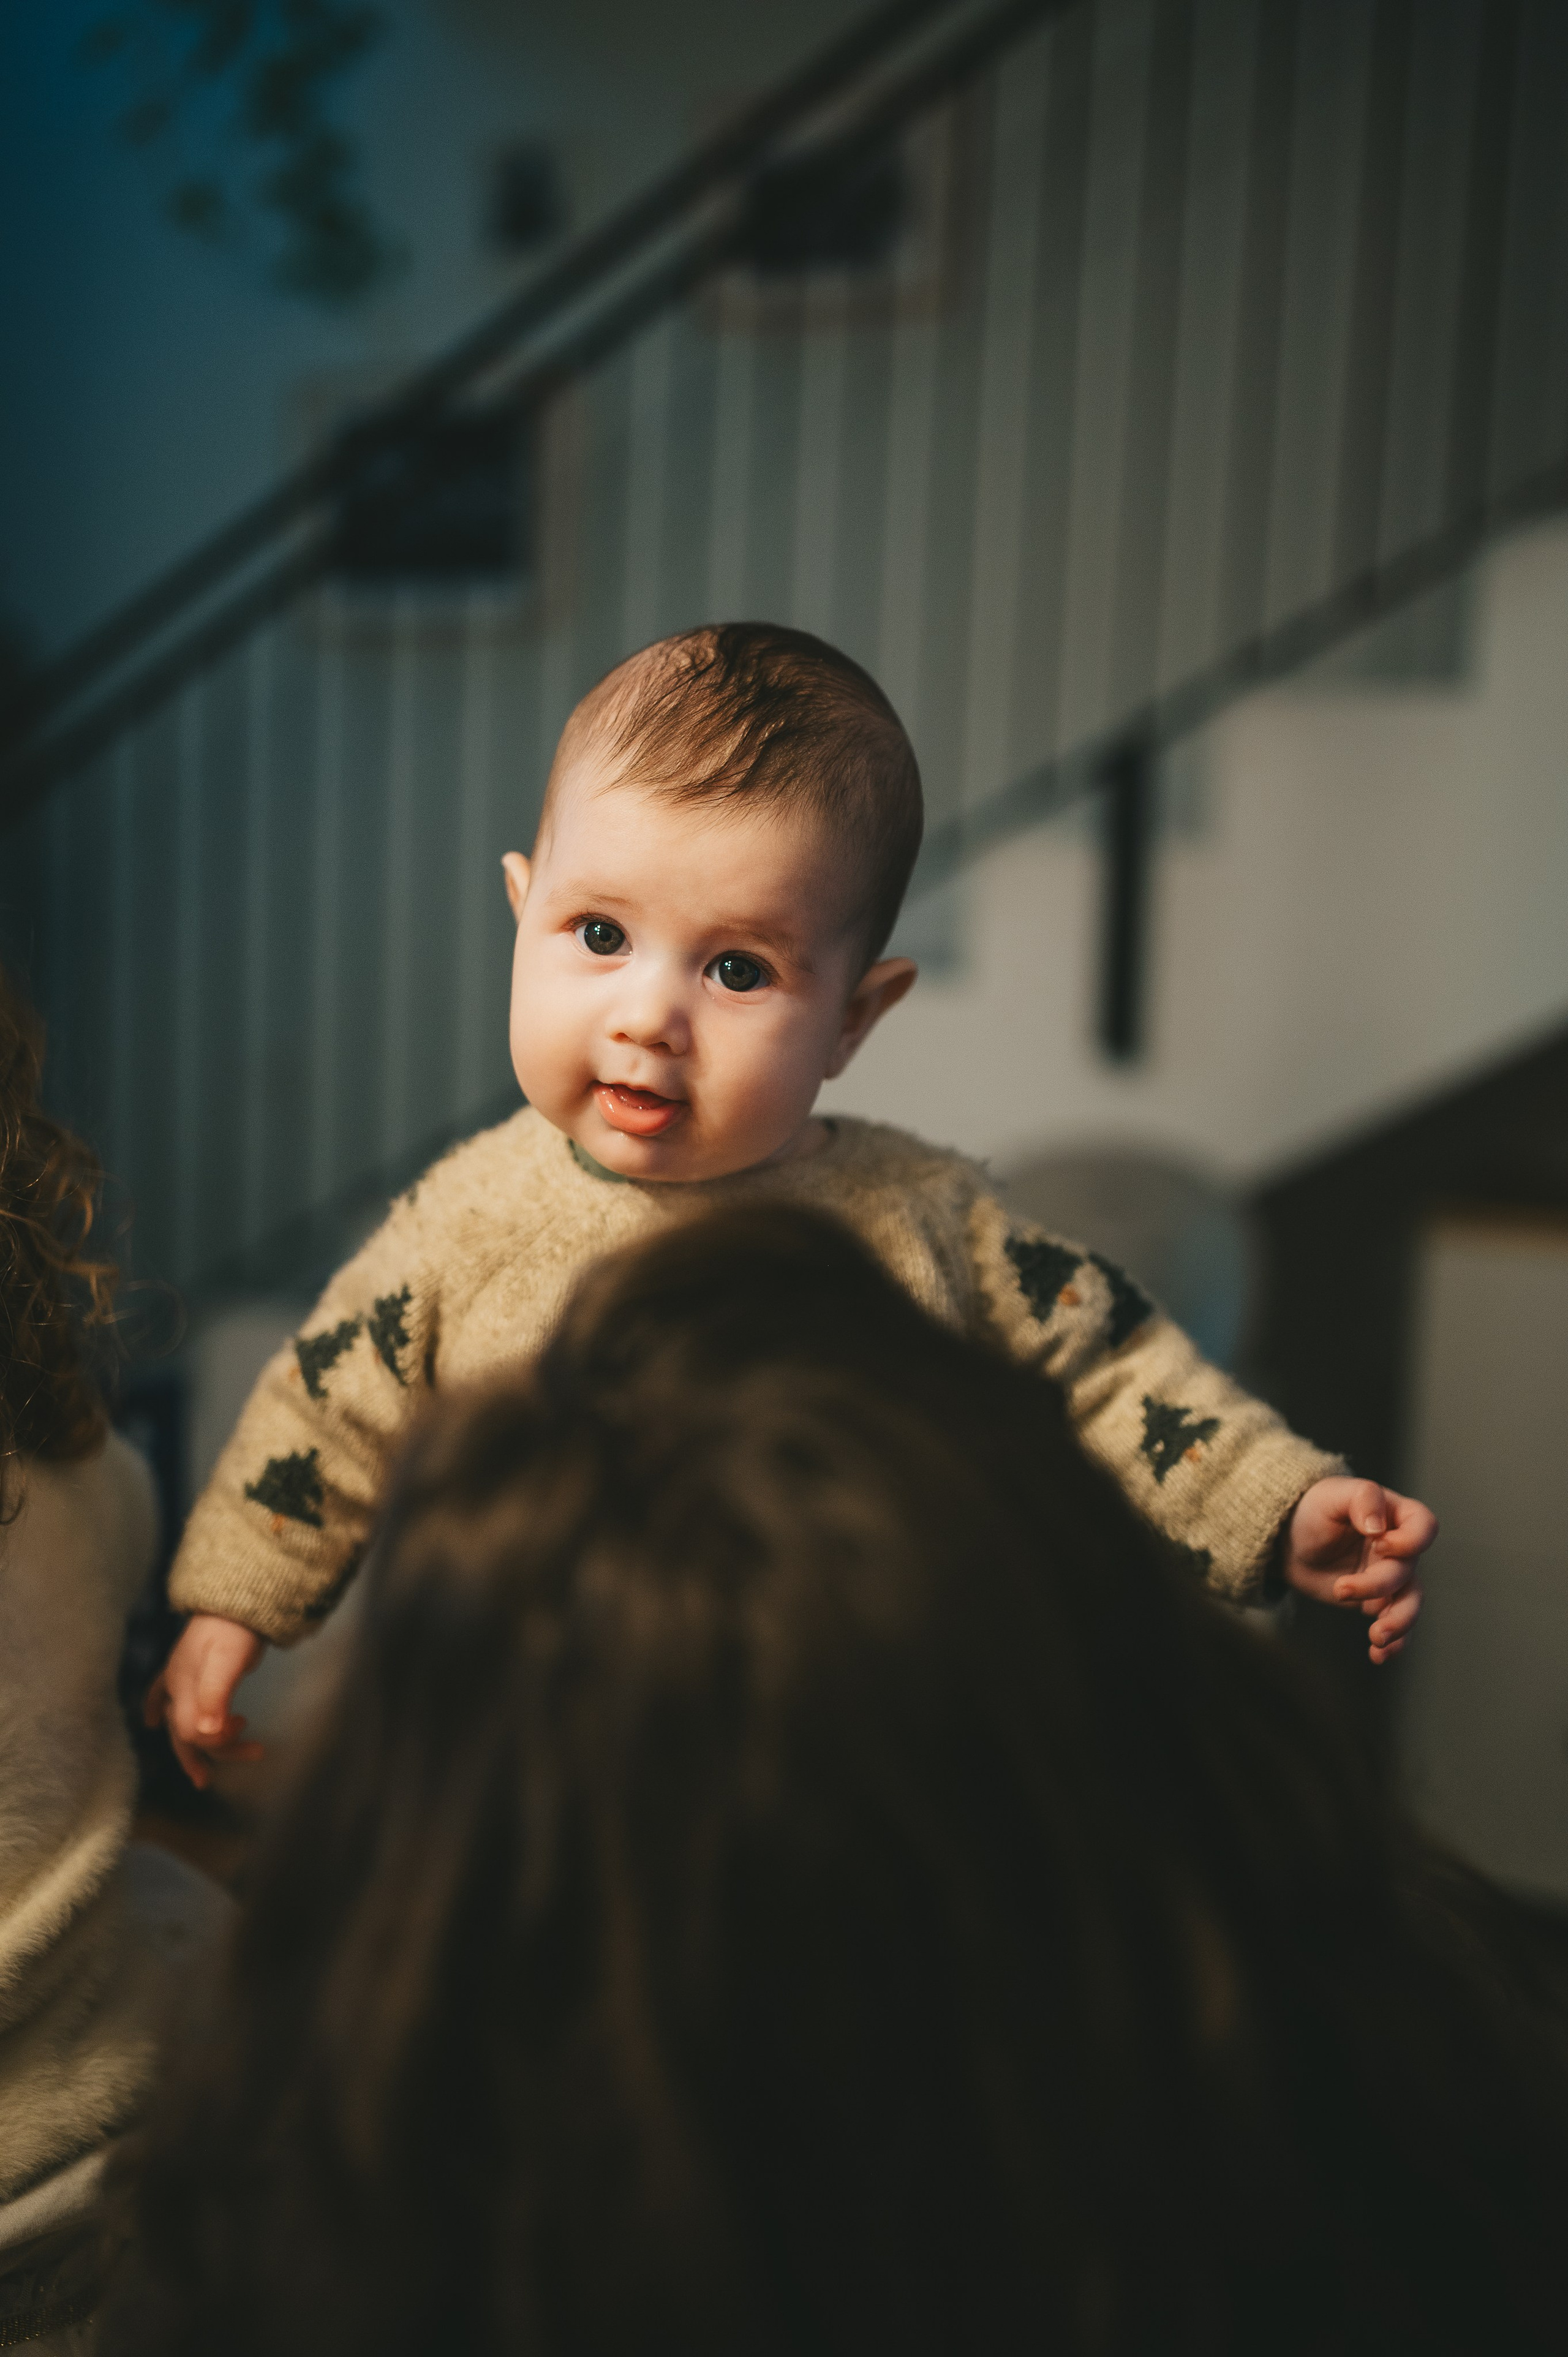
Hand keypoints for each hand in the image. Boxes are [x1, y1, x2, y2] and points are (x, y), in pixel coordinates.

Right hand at [145, 1613, 266, 1787]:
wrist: (237, 1598)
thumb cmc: (235, 1629)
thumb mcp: (228, 1661)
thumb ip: (216, 1695)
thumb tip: (206, 1734)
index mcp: (183, 1687)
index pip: (191, 1731)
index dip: (216, 1741)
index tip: (244, 1727)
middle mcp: (177, 1686)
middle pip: (185, 1731)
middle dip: (206, 1753)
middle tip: (219, 1775)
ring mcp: (180, 1677)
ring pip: (182, 1719)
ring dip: (202, 1738)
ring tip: (231, 1746)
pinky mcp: (187, 1668)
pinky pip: (164, 1694)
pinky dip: (158, 1709)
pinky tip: (153, 1722)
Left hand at [1281, 1478, 1437, 1664]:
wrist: (1288, 1541)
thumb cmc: (1313, 1509)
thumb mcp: (1332, 1495)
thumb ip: (1362, 1499)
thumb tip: (1378, 1526)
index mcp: (1395, 1516)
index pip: (1424, 1526)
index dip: (1411, 1540)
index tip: (1380, 1545)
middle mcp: (1399, 1549)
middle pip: (1407, 1571)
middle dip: (1379, 1585)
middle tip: (1341, 1590)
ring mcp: (1389, 1577)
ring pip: (1410, 1604)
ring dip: (1398, 1624)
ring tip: (1377, 1638)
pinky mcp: (1375, 1602)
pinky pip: (1394, 1624)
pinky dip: (1392, 1643)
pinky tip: (1378, 1655)